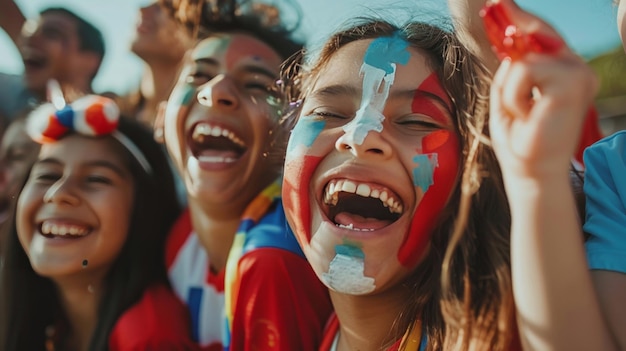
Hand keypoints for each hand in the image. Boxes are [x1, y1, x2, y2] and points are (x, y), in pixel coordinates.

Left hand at [485, 0, 597, 179]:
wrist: (530, 171)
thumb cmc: (520, 139)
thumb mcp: (509, 95)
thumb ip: (513, 68)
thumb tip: (512, 41)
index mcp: (563, 72)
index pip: (542, 35)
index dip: (521, 17)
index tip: (499, 1)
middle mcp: (576, 69)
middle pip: (539, 33)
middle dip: (514, 24)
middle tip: (496, 14)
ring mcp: (578, 73)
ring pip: (524, 58)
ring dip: (510, 90)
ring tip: (522, 113)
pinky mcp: (573, 82)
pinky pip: (524, 70)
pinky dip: (515, 95)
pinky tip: (528, 115)